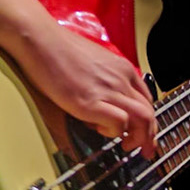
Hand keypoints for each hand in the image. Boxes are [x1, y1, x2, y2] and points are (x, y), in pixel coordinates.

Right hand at [8, 22, 158, 158]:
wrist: (40, 40)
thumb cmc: (58, 49)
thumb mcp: (92, 62)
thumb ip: (104, 80)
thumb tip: (102, 102)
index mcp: (122, 68)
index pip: (146, 99)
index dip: (147, 120)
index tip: (144, 132)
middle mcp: (120, 78)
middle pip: (149, 111)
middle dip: (149, 135)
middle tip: (142, 150)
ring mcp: (107, 90)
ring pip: (142, 118)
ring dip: (138, 138)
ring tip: (126, 146)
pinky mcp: (91, 102)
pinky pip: (119, 123)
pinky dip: (114, 132)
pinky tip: (99, 130)